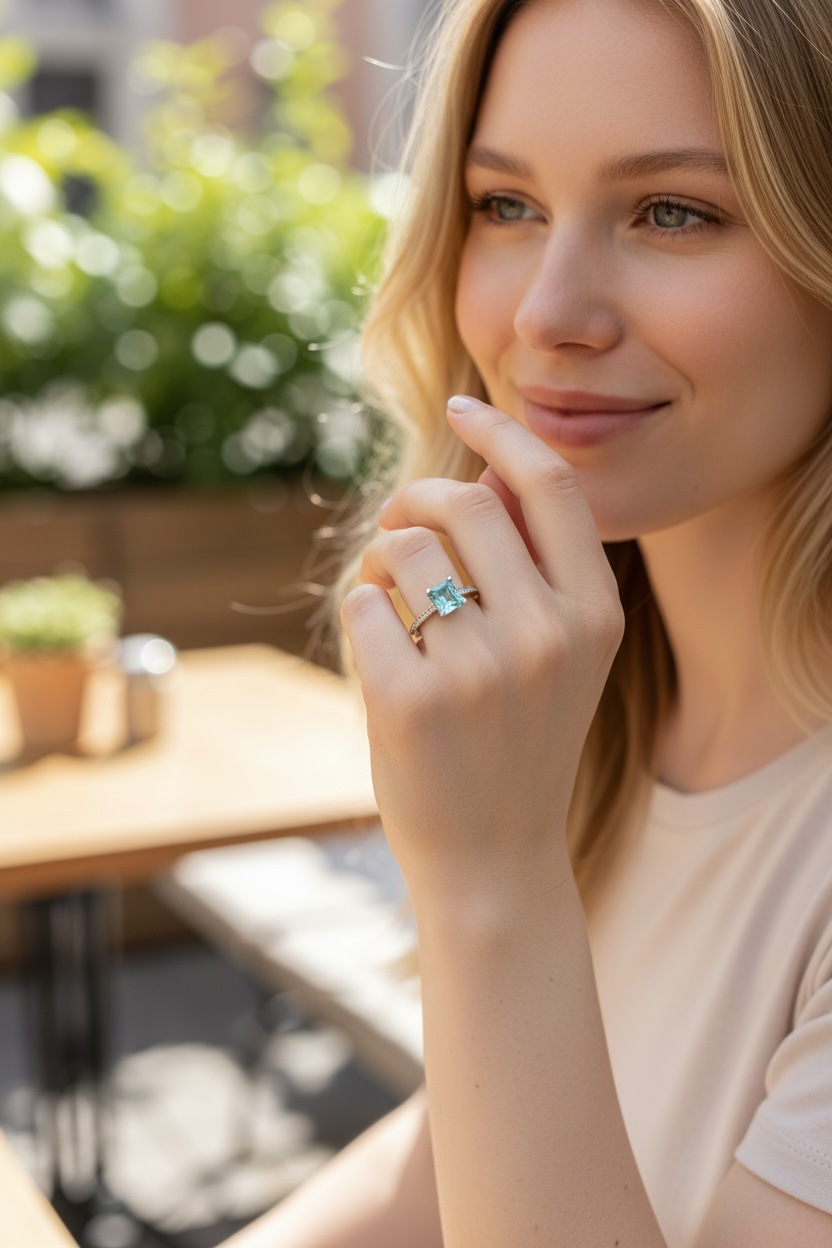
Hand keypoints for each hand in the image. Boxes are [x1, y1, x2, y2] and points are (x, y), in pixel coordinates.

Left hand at [340, 398, 623, 914]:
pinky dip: (361, 612)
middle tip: (398, 523)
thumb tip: (484, 472)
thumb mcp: (561, 656)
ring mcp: (479, 669)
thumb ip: (535, 567)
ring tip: (391, 602)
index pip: (552, 486)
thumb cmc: (521, 745)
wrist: (496, 860)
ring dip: (384, 560)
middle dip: (419, 497)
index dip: (504, 433)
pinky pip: (363, 603)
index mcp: (595, 615)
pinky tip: (381, 654)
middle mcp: (548, 634)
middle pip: (465, 502)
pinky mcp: (411, 701)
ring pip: (404, 548)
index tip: (463, 405)